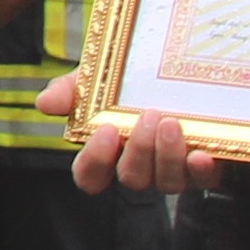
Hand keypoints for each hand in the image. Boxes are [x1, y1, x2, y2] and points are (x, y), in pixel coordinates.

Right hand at [45, 69, 213, 196]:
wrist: (183, 64)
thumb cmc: (131, 78)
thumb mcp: (98, 77)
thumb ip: (71, 90)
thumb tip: (44, 103)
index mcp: (110, 151)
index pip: (91, 176)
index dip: (95, 162)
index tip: (105, 131)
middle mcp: (141, 165)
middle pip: (132, 179)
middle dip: (139, 151)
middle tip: (148, 116)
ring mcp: (173, 169)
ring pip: (167, 184)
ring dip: (168, 157)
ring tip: (172, 124)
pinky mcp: (206, 167)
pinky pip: (204, 183)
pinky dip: (202, 172)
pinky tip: (202, 154)